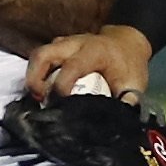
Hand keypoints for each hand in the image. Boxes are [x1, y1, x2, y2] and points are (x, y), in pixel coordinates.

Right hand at [26, 24, 154, 101]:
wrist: (128, 42)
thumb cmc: (129, 65)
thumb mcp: (133, 83)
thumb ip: (124, 102)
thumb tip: (116, 123)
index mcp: (94, 51)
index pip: (72, 66)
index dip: (62, 86)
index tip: (59, 105)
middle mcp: (74, 44)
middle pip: (43, 54)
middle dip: (34, 79)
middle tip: (38, 100)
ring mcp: (64, 44)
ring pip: (38, 54)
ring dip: (32, 76)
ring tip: (37, 98)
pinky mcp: (59, 47)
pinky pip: (42, 57)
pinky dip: (37, 73)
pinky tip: (43, 90)